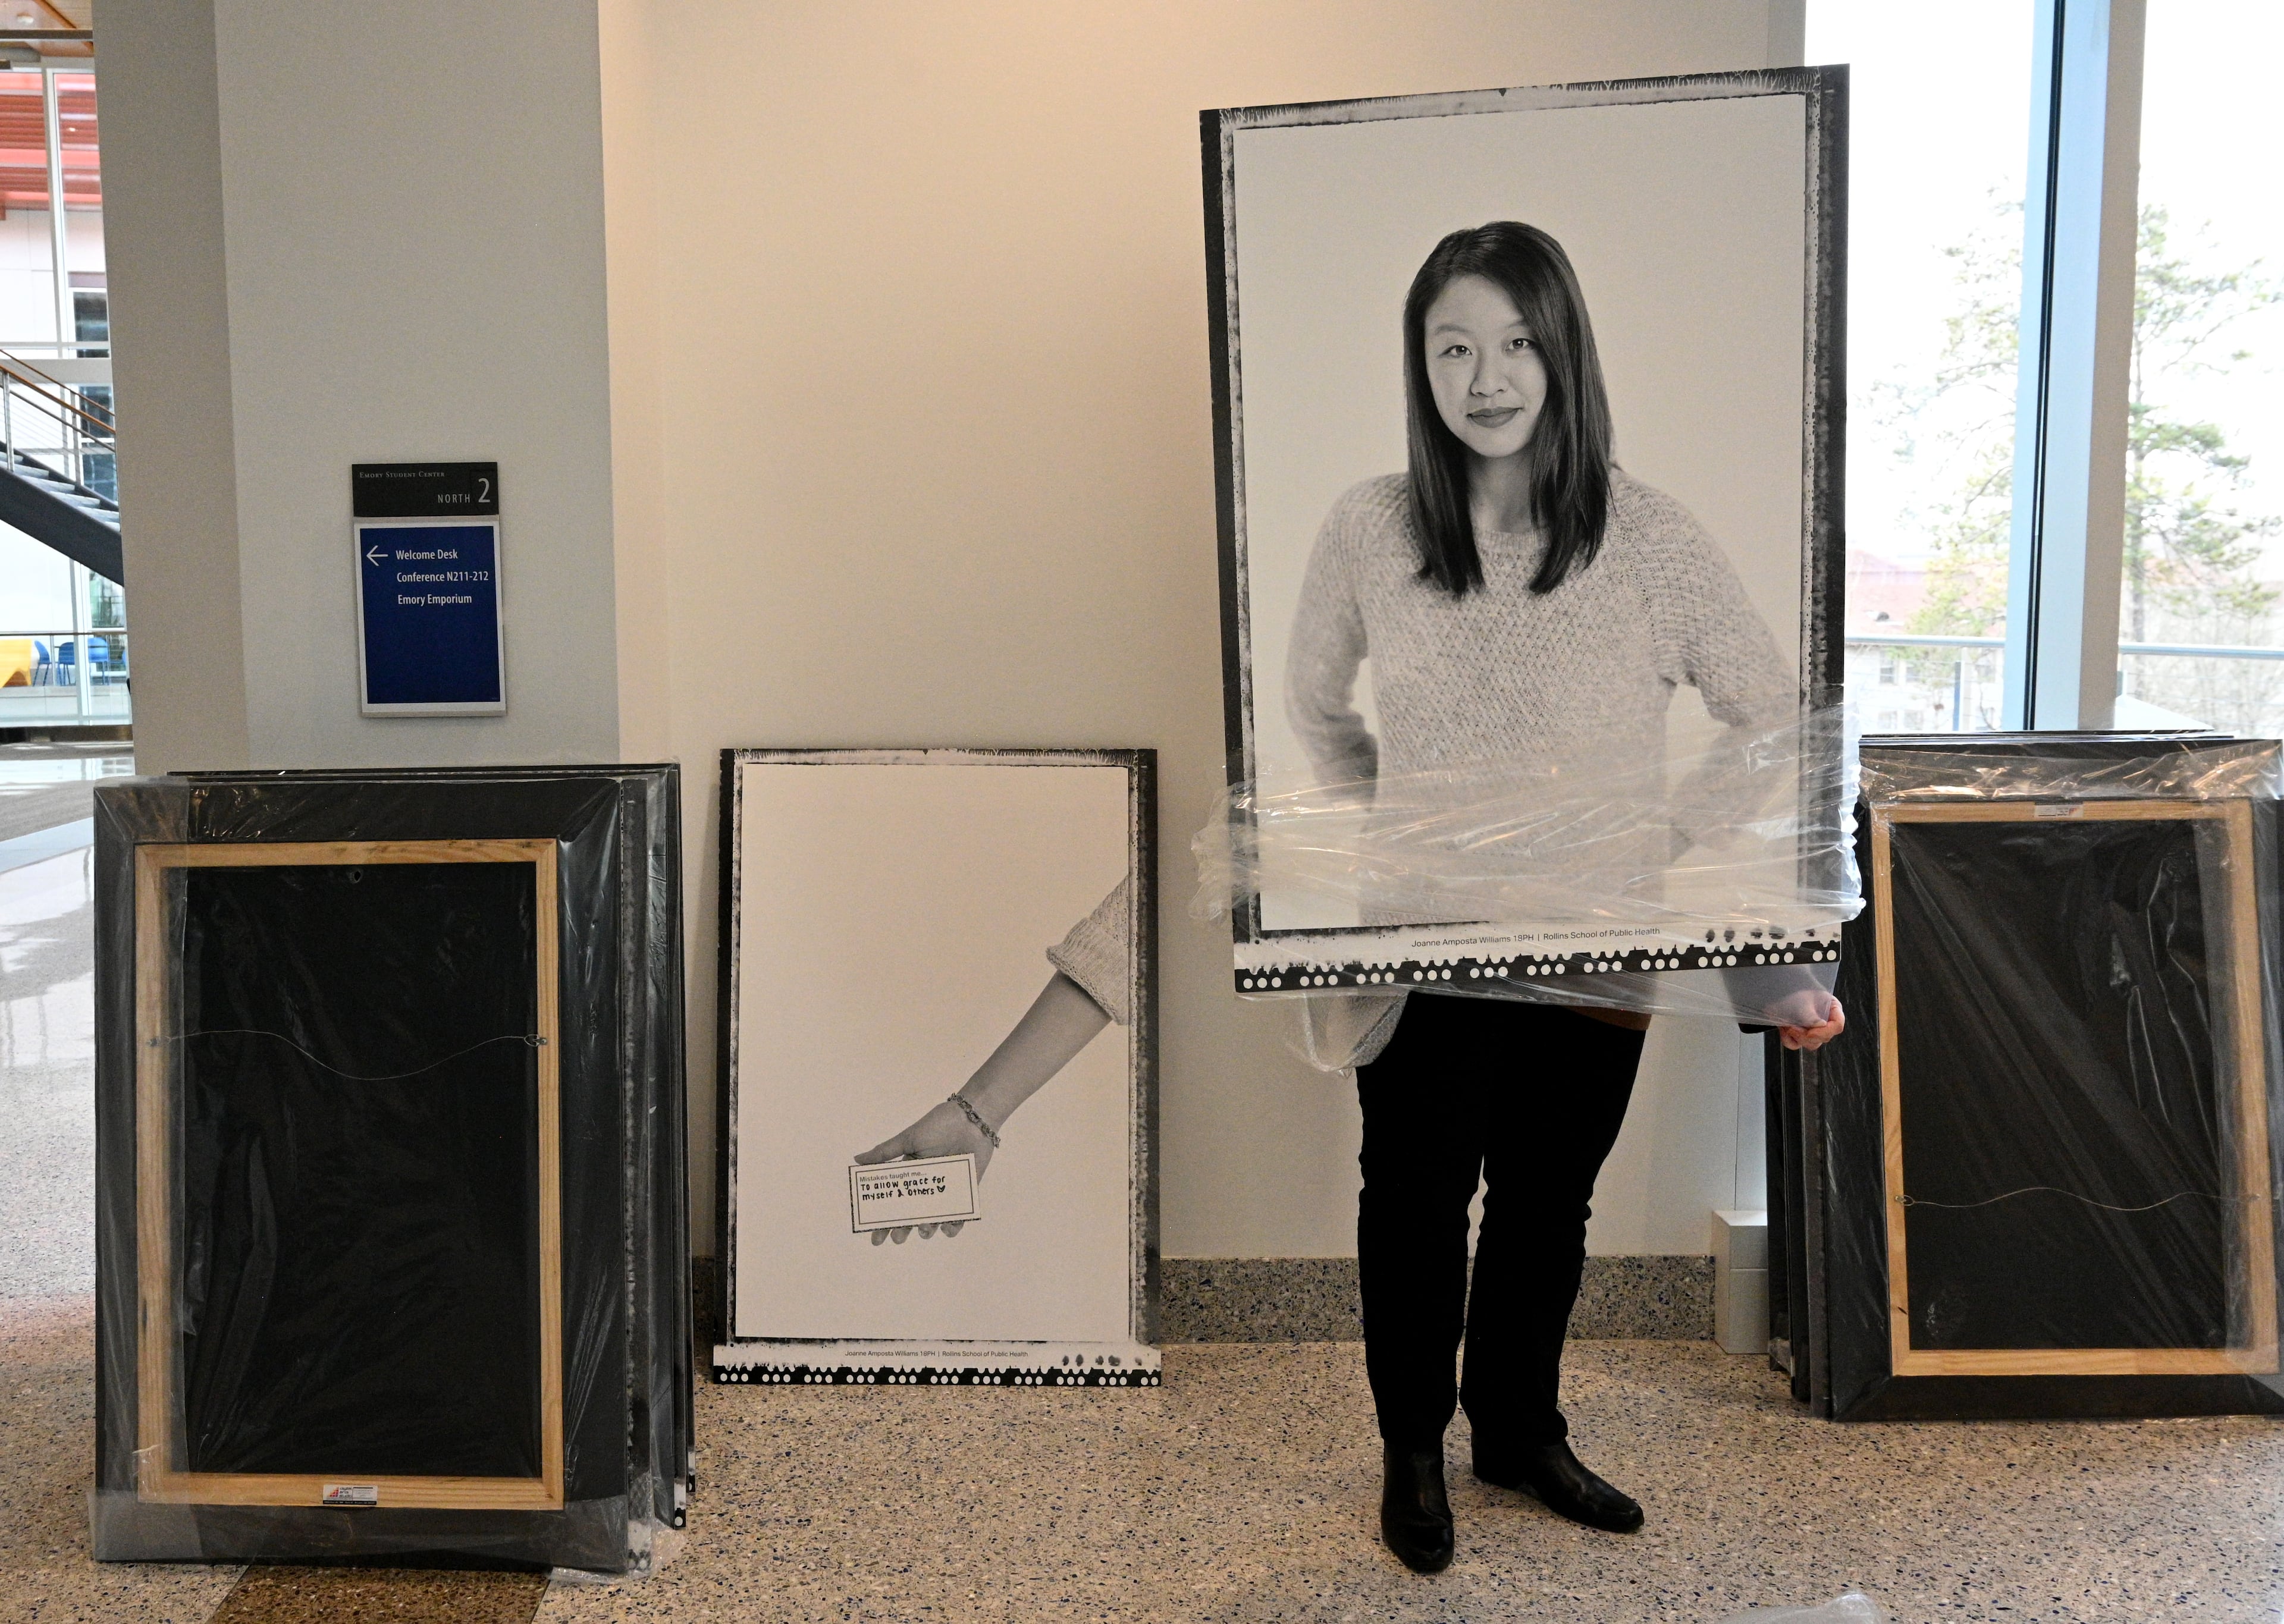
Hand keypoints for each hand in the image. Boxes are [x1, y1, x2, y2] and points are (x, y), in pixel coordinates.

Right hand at [853, 1099, 996, 1244]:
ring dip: (927, 1229)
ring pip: (935, 1217)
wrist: (973, 1119)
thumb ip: (885, 1153)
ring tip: (923, 1231)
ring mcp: (947, 1189)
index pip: (894, 1200)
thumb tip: (857, 1159)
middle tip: (898, 1239)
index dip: (885, 1219)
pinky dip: (955, 1224)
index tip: (875, 1237)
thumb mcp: (909, 1138)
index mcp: (911, 1172)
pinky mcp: (966, 1191)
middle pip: (912, 1213)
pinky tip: (948, 1228)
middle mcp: (927, 1184)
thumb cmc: (939, 1125)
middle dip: (904, 1229)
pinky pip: (960, 1214)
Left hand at [1776, 996, 1845, 1051]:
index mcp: (1832, 1009)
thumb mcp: (1803, 999)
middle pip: (1824, 1038)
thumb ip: (1810, 1013)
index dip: (1825, 1032)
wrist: (1781, 991)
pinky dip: (1788, 1039)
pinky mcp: (1800, 1036)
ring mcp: (1814, 1031)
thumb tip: (1820, 1025)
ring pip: (1811, 1044)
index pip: (1837, 1025)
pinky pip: (1795, 1045)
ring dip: (1796, 1036)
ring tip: (1787, 1024)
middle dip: (1806, 1035)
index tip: (1810, 1033)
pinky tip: (1784, 1028)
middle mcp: (1826, 1022)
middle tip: (1792, 1026)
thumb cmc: (1795, 989)